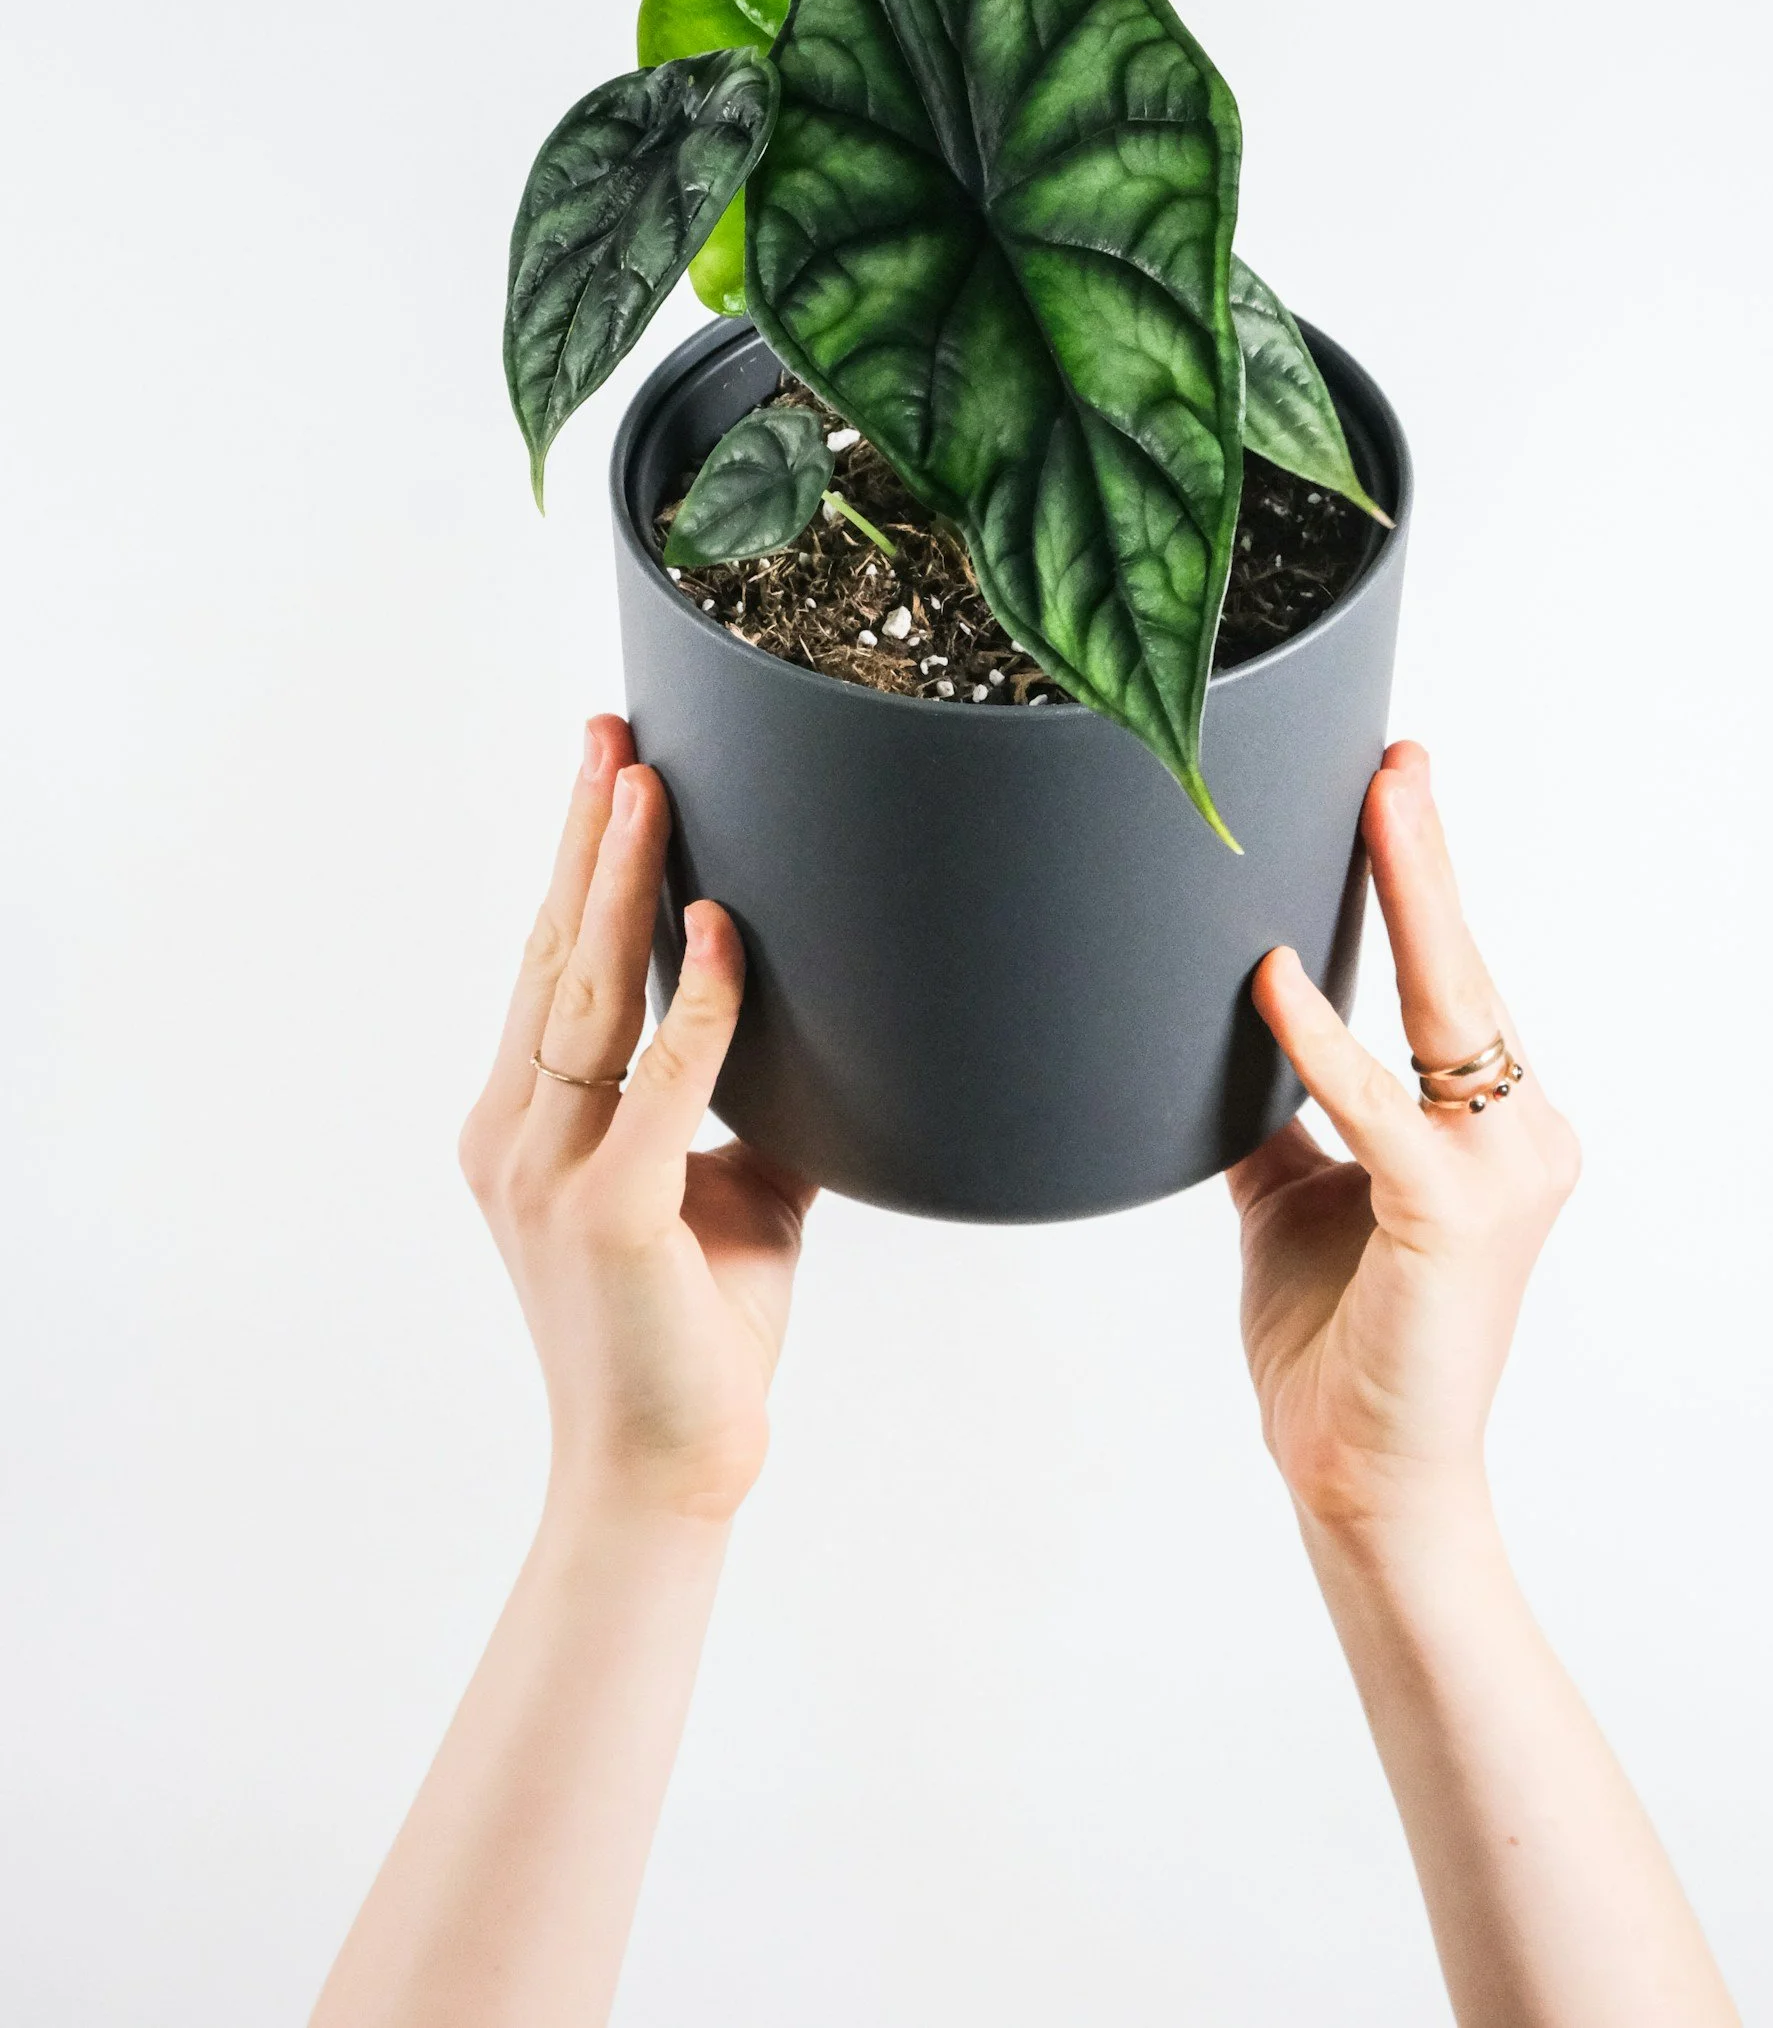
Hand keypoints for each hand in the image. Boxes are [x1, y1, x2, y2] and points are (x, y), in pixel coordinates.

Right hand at [458, 715, 814, 1522]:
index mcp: (525, 1123)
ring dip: (623, 880)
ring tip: (647, 782)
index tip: (607, 768)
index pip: (552, 965)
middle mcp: (515, 1135)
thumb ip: (747, 1100)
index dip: (580, 864)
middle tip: (611, 729)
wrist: (665, 1476)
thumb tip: (824, 1022)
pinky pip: (660, 1084)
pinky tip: (718, 926)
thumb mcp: (727, 1191)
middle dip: (587, 834)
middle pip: (554, 954)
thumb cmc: (695, 1333)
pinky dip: (695, 1003)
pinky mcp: (612, 1217)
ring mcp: (551, 1176)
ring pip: (587, 995)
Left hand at [1231, 742, 1580, 1539]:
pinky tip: (1273, 978)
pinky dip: (1322, 1042)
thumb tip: (1226, 1020)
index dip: (1420, 884)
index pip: (1450, 982)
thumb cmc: (1338, 1340)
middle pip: (1461, 972)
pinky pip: (1381, 1108)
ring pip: (1445, 1010)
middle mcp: (1520, 1136)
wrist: (1361, 1477)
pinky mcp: (1457, 1218)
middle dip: (1423, 857)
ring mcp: (1502, 1174)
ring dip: (1407, 901)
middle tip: (1395, 757)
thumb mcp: (1298, 1195)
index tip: (1393, 785)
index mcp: (1489, 1128)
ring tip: (1376, 804)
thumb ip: (1284, 1108)